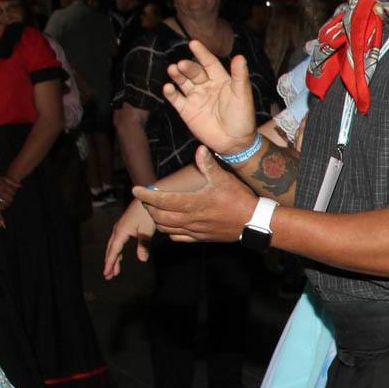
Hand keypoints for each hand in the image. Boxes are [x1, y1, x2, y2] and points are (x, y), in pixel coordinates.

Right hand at [0, 171, 20, 212]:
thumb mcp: (0, 177)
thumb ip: (11, 182)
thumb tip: (20, 186)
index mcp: (2, 185)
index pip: (12, 191)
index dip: (13, 193)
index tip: (12, 193)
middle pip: (10, 198)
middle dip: (11, 198)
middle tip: (10, 198)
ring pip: (5, 203)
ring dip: (8, 203)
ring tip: (7, 203)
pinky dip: (2, 207)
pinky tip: (3, 206)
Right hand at [103, 197, 157, 277]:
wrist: (148, 199)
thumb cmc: (147, 214)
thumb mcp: (146, 231)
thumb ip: (143, 245)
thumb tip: (142, 259)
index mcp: (121, 232)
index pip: (114, 251)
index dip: (110, 263)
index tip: (106, 273)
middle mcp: (117, 230)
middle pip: (111, 250)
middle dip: (109, 263)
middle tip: (108, 276)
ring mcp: (120, 227)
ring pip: (113, 246)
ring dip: (113, 258)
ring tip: (113, 271)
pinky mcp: (124, 226)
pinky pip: (117, 242)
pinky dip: (117, 251)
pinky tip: (120, 257)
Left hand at [135, 144, 257, 243]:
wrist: (252, 221)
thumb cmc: (239, 199)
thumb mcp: (224, 178)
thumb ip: (208, 165)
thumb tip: (199, 149)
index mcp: (194, 203)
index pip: (162, 201)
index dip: (146, 195)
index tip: (136, 190)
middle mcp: (191, 219)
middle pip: (159, 216)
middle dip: (149, 207)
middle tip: (147, 197)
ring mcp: (194, 231)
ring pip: (166, 229)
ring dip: (157, 219)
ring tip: (156, 208)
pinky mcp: (200, 238)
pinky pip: (177, 237)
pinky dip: (169, 231)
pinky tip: (172, 223)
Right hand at [163, 40, 256, 154]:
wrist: (235, 142)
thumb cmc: (242, 118)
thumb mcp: (243, 95)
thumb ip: (240, 76)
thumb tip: (240, 56)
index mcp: (221, 80)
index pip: (209, 63)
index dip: (202, 53)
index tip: (193, 43)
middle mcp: (206, 86)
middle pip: (194, 73)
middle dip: (188, 67)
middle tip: (181, 64)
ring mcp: (196, 98)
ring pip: (183, 83)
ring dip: (177, 76)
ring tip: (172, 69)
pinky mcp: (187, 111)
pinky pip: (176, 99)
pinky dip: (171, 93)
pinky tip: (167, 87)